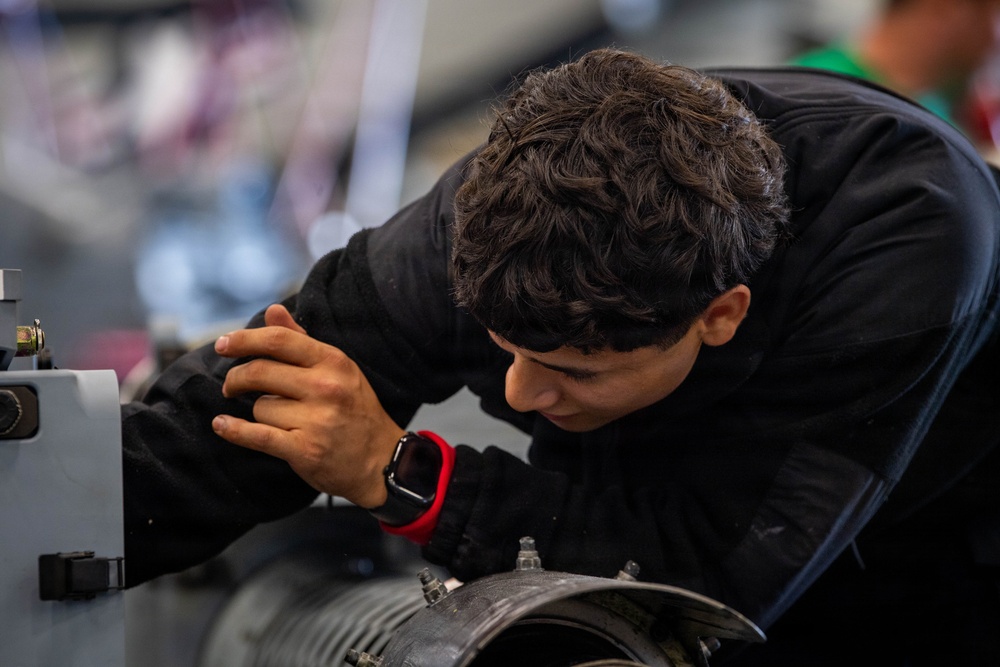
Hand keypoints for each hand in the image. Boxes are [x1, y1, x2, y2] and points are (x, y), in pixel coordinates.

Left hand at [211, 304, 405, 507]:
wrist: (380, 461)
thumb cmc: (356, 410)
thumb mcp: (338, 369)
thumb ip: (301, 340)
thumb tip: (272, 310)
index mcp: (333, 361)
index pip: (279, 340)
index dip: (244, 340)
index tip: (223, 345)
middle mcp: (325, 387)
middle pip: (259, 372)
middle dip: (237, 379)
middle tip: (232, 387)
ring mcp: (316, 420)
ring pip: (259, 407)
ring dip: (260, 413)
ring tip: (279, 419)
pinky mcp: (305, 450)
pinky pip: (257, 435)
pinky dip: (234, 430)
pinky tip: (222, 425)